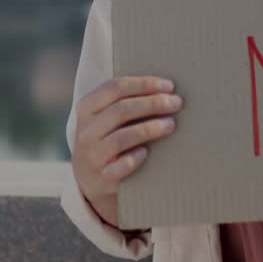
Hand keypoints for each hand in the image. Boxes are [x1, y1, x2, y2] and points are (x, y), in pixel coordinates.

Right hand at [71, 76, 182, 228]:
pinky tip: (147, 152)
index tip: (169, 86)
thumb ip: (125, 101)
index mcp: (86, 108)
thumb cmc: (108, 137)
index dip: (144, 84)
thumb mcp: (106, 116)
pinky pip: (123, 164)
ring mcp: (92, 155)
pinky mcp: (103, 176)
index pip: (115, 88)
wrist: (91, 177)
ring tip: (171, 124)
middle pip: (122, 110)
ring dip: (151, 128)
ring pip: (123, 137)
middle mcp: (86, 130)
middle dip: (153, 103)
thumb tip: (166, 89)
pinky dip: (137, 156)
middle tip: (176, 103)